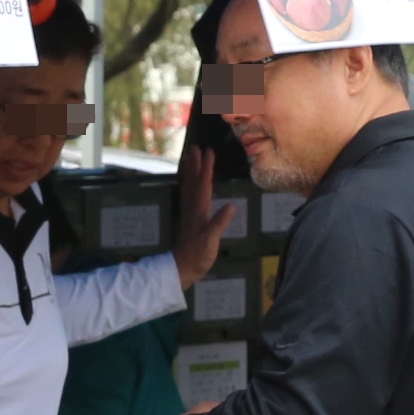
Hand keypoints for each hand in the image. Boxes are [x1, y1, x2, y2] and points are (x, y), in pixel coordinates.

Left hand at [171, 146, 233, 286]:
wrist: (182, 267)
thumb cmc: (198, 255)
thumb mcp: (211, 240)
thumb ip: (219, 223)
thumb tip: (231, 206)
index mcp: (199, 210)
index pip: (203, 185)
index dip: (206, 168)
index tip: (208, 152)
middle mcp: (193, 207)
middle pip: (193, 181)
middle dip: (195, 164)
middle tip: (194, 147)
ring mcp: (190, 212)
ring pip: (189, 186)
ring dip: (190, 171)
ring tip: (189, 157)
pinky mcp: (189, 218)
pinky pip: (188, 195)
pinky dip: (189, 184)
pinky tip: (190, 182)